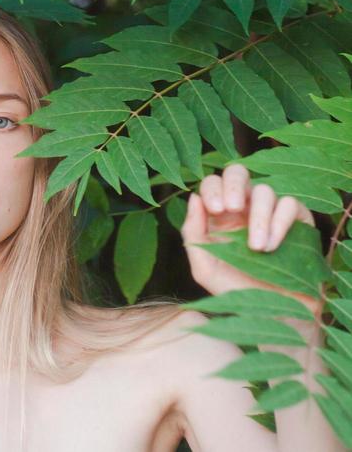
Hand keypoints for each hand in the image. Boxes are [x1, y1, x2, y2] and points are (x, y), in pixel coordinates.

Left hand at [180, 163, 319, 315]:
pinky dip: (280, 222)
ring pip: (265, 190)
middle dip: (234, 184)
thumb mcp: (205, 268)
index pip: (213, 183)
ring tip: (256, 247)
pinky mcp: (298, 222)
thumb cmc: (236, 293)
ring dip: (259, 216)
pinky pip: (290, 204)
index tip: (215, 209)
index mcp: (220, 214)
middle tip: (233, 207)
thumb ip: (192, 234)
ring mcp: (272, 213)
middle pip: (238, 172)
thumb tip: (193, 197)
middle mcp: (245, 208)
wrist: (273, 318)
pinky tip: (272, 246)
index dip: (213, 187)